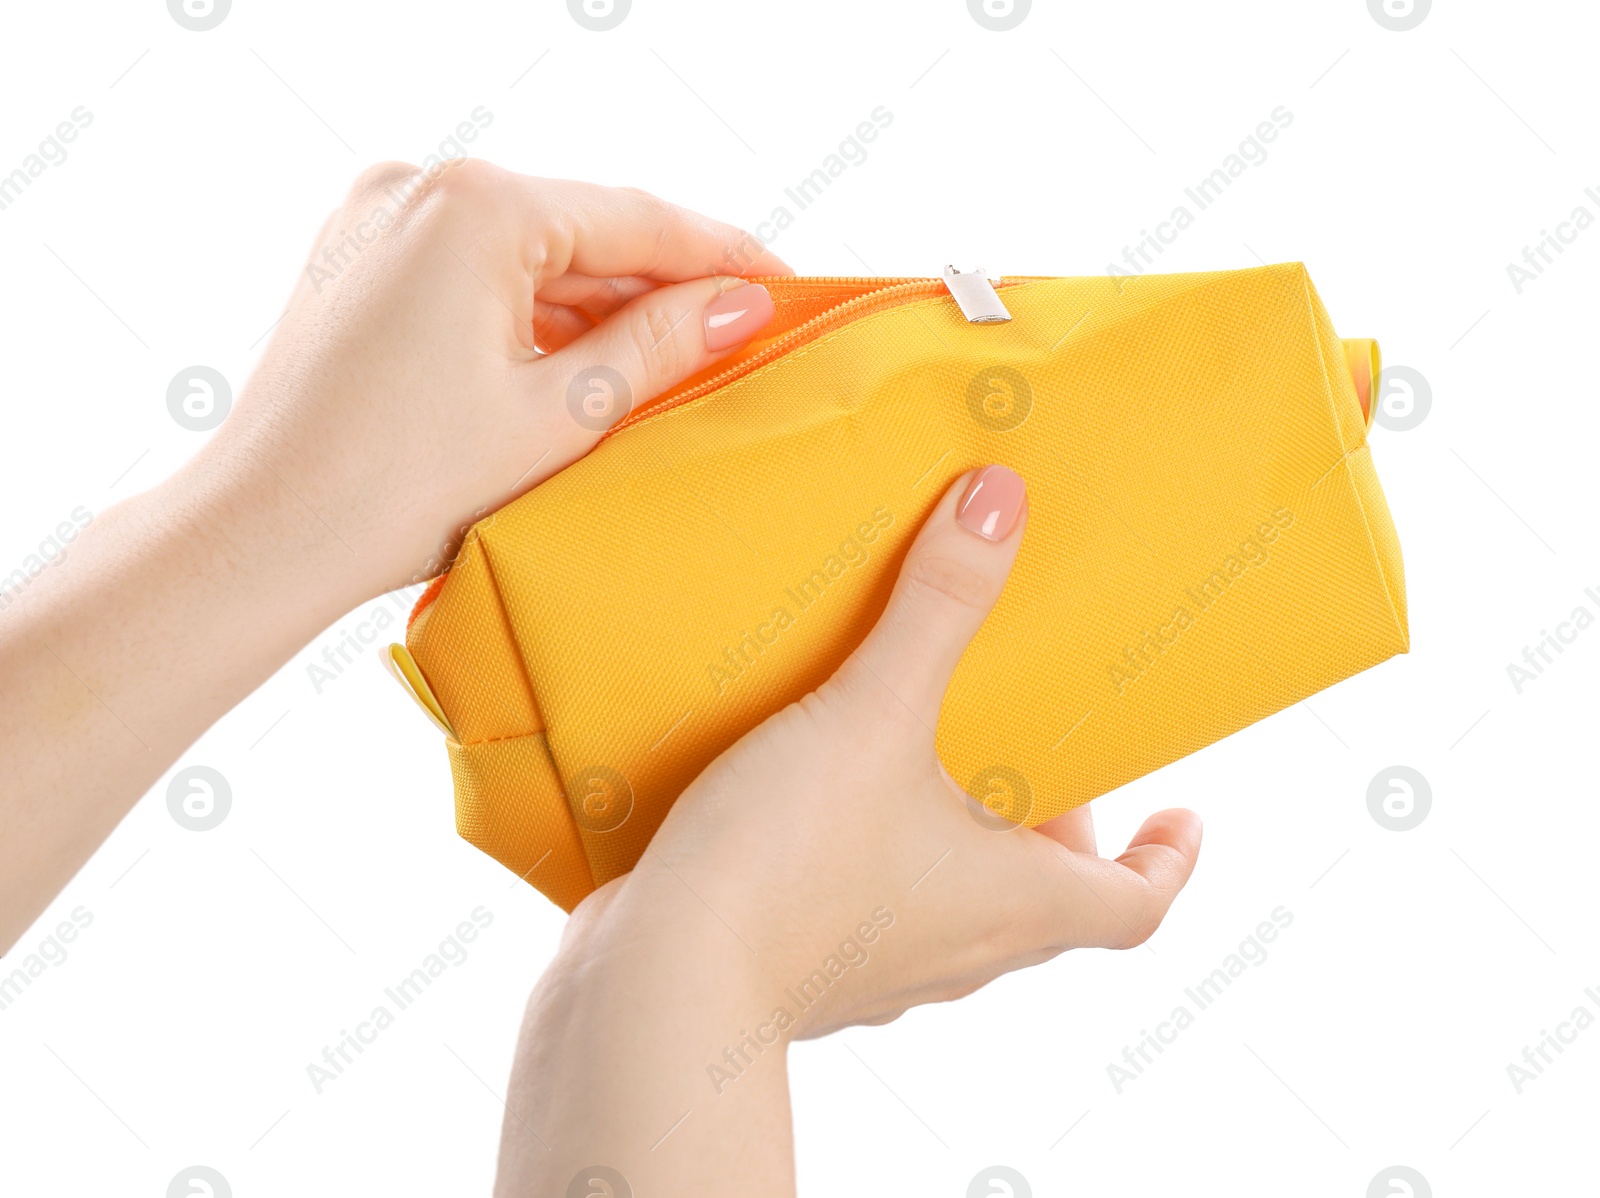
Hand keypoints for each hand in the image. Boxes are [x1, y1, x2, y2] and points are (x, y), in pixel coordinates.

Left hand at [0, 161, 785, 949]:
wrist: (264, 534)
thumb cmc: (399, 485)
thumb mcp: (559, 414)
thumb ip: (659, 345)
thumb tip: (741, 305)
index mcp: (476, 205)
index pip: (637, 218)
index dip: (722, 255)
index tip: (786, 284)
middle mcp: (422, 188)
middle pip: (581, 230)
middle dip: (660, 283)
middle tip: (741, 328)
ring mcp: (379, 219)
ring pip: (528, 253)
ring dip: (597, 304)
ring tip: (672, 356)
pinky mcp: (358, 261)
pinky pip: (475, 271)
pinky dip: (532, 313)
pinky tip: (582, 362)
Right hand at [496, 466, 1202, 1195]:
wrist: (659, 983)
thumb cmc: (789, 861)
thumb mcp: (873, 712)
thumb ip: (937, 606)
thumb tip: (1000, 501)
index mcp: (1013, 906)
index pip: (1133, 906)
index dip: (1168, 861)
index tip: (1180, 815)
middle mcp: (961, 953)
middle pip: (1044, 897)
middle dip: (1048, 825)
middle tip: (1027, 751)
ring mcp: (881, 973)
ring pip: (958, 910)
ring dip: (961, 842)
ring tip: (923, 758)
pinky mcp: (806, 971)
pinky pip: (871, 914)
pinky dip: (876, 860)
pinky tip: (817, 802)